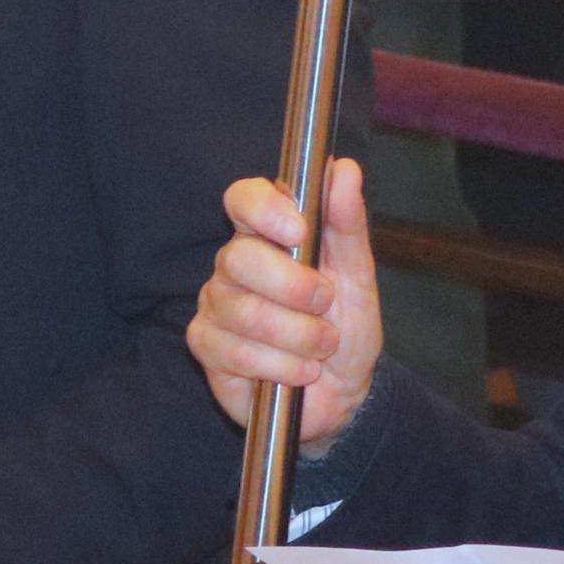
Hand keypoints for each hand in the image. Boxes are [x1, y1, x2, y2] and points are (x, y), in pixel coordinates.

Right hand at [187, 160, 383, 451]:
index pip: (243, 198)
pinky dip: (282, 367)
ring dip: (300, 337)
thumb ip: (347, 224)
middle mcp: (233, 264)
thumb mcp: (358, 278)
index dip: (264, 209)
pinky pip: (237, 352)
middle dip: (295, 288)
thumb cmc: (344, 328)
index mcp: (268, 236)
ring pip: (245, 313)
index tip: (298, 231)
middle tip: (325, 304)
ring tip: (321, 346)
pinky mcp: (205, 345)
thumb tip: (344, 168)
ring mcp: (215, 304)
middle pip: (239, 258)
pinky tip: (299, 372)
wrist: (341, 395)